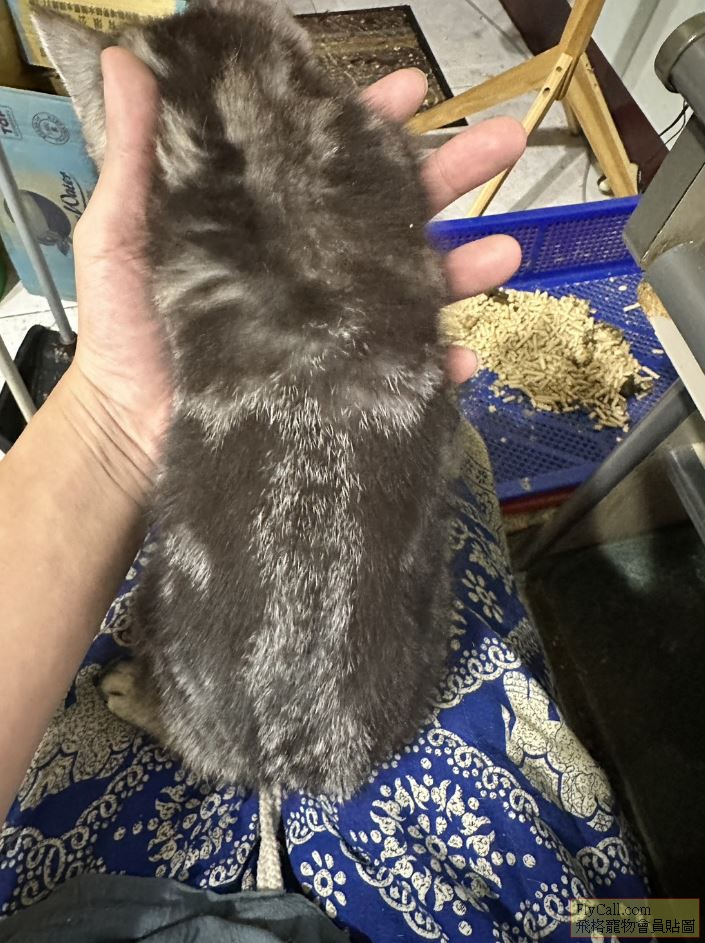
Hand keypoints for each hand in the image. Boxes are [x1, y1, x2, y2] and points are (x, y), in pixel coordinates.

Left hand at [69, 52, 525, 491]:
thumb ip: (137, 154)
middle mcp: (313, 266)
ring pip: (414, 287)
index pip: (330, 160)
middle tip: (506, 140)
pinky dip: (437, 366)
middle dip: (452, 172)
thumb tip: (134, 57)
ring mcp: (333, 326)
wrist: (128, 428)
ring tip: (509, 252)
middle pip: (392, 212)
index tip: (412, 90)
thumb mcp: (122, 232)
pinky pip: (402, 373)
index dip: (371, 122)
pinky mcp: (340, 382)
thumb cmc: (123, 329)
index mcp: (270, 221)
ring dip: (467, 267)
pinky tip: (465, 358)